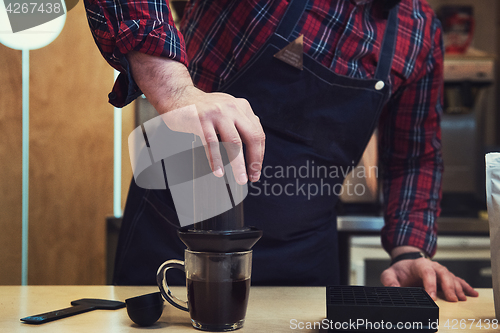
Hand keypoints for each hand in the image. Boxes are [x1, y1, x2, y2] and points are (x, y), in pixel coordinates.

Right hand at [127, 51, 264, 184]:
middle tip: (252, 176)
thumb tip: (255, 145)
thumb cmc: (203, 107)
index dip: (259, 154)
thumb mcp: (227, 109)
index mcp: (241, 107)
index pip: (258, 133)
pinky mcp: (201, 120)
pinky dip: (216, 160)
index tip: (256, 169)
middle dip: (254, 160)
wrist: (178, 95)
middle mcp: (232, 108)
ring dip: (238, 164)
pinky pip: (211, 144)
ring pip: (234, 143)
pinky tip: (218, 171)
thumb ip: (241, 122)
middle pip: (251, 137)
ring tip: (240, 178)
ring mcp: (216, 114)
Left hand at [380, 251, 478, 301]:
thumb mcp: (389, 274)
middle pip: (443, 274)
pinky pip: (457, 280)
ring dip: (458, 288)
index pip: (427, 272)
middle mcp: (433, 266)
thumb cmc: (399, 271)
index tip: (432, 297)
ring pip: (452, 277)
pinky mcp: (445, 277)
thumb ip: (390, 281)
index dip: (431, 284)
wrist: (406, 265)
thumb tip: (394, 290)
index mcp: (419, 264)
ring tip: (461, 299)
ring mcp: (440, 271)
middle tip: (452, 299)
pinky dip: (465, 286)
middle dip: (448, 286)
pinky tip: (472, 293)